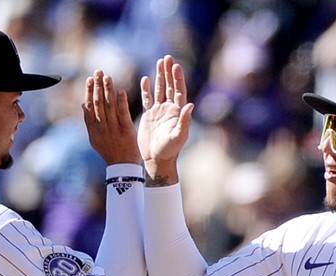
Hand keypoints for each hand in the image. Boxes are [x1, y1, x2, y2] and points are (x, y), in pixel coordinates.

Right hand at [82, 70, 138, 164]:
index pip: (89, 106)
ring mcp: (114, 129)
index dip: (89, 91)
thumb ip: (89, 121)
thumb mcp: (95, 138)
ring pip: (109, 106)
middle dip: (98, 86)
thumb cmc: (110, 151)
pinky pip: (123, 114)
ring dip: (108, 90)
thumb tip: (82, 104)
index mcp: (93, 129)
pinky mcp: (126, 131)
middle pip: (99, 103)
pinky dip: (121, 102)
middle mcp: (102, 128)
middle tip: (98, 71)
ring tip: (107, 77)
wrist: (123, 167)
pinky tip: (121, 91)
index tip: (90, 78)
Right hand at [138, 54, 193, 185]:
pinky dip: (147, 89)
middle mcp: (170, 109)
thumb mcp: (178, 136)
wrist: (157, 159)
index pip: (178, 91)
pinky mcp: (149, 115)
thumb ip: (184, 121)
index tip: (176, 65)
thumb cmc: (170, 150)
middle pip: (170, 86)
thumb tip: (190, 105)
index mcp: (177, 112)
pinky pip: (148, 99)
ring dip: (160, 76)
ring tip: (160, 62)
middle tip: (167, 57)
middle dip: (169, 72)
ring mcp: (159, 111)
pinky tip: (145, 79)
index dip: (178, 78)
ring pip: (160, 89)